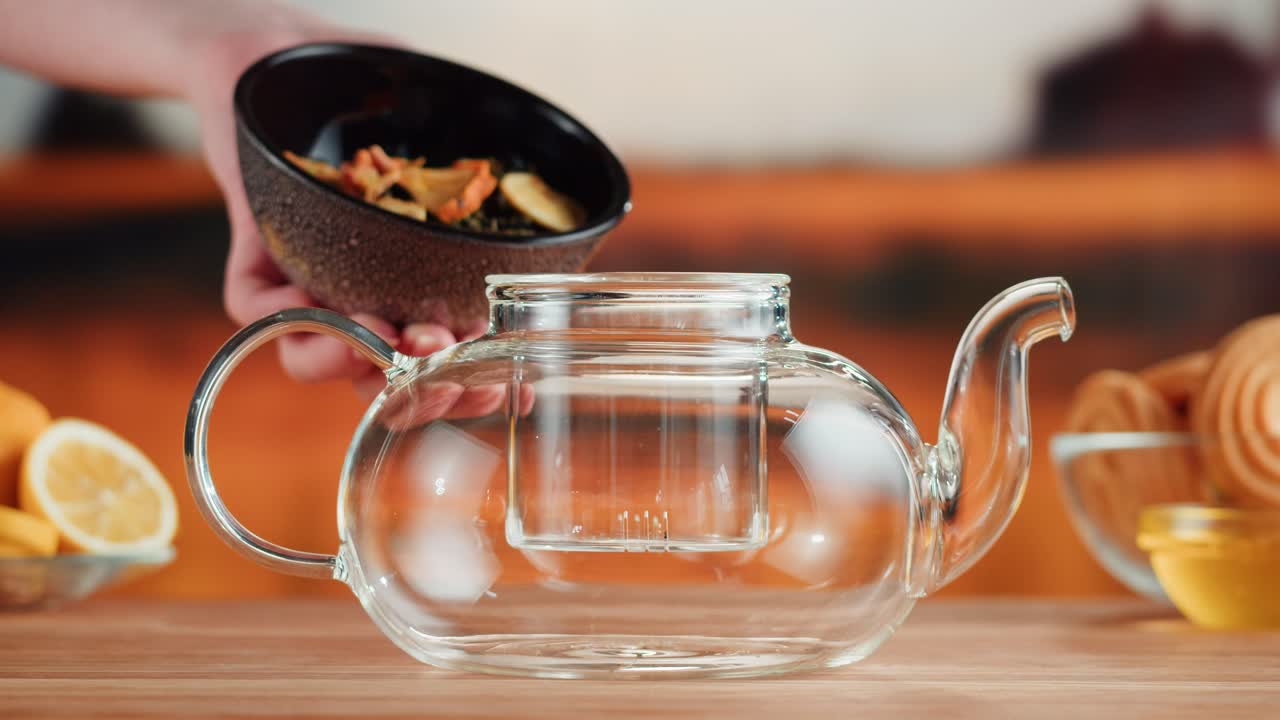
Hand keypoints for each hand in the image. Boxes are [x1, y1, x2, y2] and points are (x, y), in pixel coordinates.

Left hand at [182, 9, 476, 397]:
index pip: (441, 358)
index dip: (472, 385)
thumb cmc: (368, 90)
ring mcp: (306, 282)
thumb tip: (546, 201)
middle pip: (383, 379)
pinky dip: (288, 321)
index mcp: (410, 281)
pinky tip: (325, 311)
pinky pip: (258, 310)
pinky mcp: (254, 258)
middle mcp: (360, 293)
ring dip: (356, 368)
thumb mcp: (441, 126)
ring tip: (391, 344)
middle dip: (423, 392)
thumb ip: (483, 164)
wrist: (275, 56)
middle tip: (454, 376)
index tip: (509, 387)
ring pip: (317, 359)